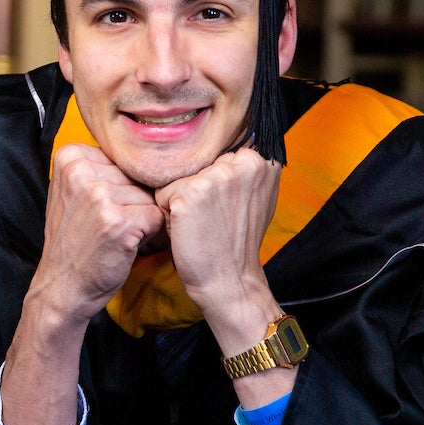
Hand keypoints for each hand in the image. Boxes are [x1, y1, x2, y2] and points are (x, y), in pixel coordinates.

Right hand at [27, 145, 165, 325]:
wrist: (63, 285)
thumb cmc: (75, 240)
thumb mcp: (73, 192)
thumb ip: (99, 167)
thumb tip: (147, 152)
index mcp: (69, 156)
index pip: (122, 157)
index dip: (120, 184)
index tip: (100, 206)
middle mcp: (81, 171)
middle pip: (136, 175)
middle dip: (133, 200)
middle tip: (108, 224)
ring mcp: (99, 195)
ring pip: (149, 195)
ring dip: (142, 217)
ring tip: (116, 235)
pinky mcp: (118, 220)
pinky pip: (157, 215)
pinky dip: (149, 233)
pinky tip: (125, 243)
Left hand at [156, 145, 283, 356]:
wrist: (230, 280)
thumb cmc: (238, 241)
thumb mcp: (255, 196)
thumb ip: (243, 168)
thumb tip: (226, 144)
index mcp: (261, 159)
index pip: (218, 152)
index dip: (215, 180)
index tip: (226, 205)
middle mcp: (242, 161)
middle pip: (198, 161)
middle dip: (198, 185)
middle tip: (214, 216)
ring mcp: (215, 176)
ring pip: (179, 176)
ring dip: (182, 198)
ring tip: (201, 222)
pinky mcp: (189, 192)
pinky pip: (162, 193)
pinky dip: (168, 212)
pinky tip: (188, 228)